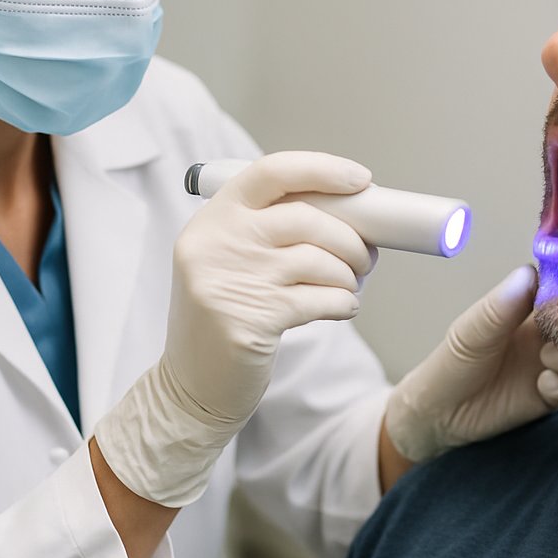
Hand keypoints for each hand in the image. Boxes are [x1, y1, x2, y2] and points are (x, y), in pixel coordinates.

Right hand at [94, 151, 375, 506]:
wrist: (190, 388)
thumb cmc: (225, 318)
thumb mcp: (228, 261)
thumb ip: (268, 230)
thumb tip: (348, 210)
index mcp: (211, 220)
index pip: (270, 172)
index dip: (322, 170)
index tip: (361, 179)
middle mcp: (214, 244)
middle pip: (306, 218)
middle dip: (350, 237)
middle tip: (366, 255)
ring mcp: (229, 282)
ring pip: (319, 260)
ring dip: (349, 274)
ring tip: (350, 286)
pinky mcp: (250, 322)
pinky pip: (320, 300)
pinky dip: (342, 302)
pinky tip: (342, 308)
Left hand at [383, 266, 557, 466]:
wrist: (442, 415)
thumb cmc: (453, 363)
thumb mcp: (472, 332)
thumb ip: (501, 306)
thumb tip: (529, 273)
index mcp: (528, 306)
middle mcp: (546, 332)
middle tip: (555, 339)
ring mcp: (553, 362)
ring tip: (547, 362)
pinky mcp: (556, 393)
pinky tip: (542, 387)